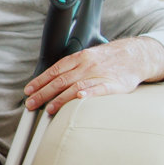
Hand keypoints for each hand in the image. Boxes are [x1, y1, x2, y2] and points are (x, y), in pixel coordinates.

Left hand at [22, 37, 163, 114]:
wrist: (135, 55)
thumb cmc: (109, 59)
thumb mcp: (88, 57)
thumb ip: (72, 68)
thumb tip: (52, 81)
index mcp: (79, 58)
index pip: (54, 70)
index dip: (40, 81)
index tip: (28, 90)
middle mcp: (86, 65)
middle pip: (61, 80)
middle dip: (43, 93)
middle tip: (30, 104)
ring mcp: (99, 74)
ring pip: (76, 86)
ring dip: (60, 99)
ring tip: (49, 108)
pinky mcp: (113, 84)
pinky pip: (99, 90)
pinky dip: (88, 95)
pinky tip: (79, 100)